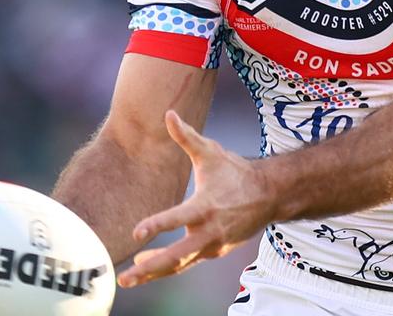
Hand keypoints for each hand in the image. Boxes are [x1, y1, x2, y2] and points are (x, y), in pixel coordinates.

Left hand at [117, 110, 272, 287]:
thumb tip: (169, 114)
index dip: (157, 226)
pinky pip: (188, 263)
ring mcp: (213, 245)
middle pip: (177, 256)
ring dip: (154, 273)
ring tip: (128, 278)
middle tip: (123, 277)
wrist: (269, 195)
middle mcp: (209, 231)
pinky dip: (169, 268)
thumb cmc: (235, 172)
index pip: (178, 219)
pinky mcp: (215, 252)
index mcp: (206, 206)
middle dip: (149, 269)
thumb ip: (187, 137)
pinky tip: (148, 268)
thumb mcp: (212, 153)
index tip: (136, 234)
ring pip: (180, 265)